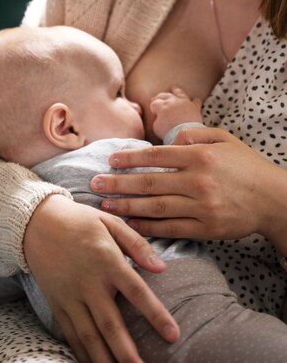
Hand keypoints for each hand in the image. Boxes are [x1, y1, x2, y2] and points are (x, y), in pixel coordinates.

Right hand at [23, 195, 179, 362]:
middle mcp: (88, 282)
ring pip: (89, 336)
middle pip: (111, 324)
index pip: (136, 291)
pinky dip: (82, 353)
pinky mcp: (56, 303)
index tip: (173, 334)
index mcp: (106, 259)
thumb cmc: (79, 220)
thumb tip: (161, 268)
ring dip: (105, 360)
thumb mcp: (110, 221)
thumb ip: (136, 243)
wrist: (36, 222)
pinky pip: (71, 334)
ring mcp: (70, 295)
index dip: (155, 314)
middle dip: (127, 352)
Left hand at [90, 127, 283, 242]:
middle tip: (94, 185)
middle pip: (149, 183)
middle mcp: (198, 181)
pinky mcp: (207, 229)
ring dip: (127, 208)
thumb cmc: (246, 165)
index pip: (156, 157)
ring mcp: (202, 207)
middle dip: (118, 185)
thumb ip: (194, 135)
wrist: (274, 199)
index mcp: (200, 156)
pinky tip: (131, 225)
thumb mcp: (224, 138)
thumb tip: (168, 141)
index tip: (110, 160)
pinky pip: (171, 229)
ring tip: (105, 206)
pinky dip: (149, 228)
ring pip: (156, 208)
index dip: (130, 158)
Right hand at [150, 86, 202, 140]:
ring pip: (179, 92)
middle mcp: (173, 101)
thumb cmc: (170, 132)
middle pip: (164, 95)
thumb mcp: (156, 127)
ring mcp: (184, 102)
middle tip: (157, 99)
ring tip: (173, 88)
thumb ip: (156, 119)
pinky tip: (194, 100)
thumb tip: (159, 118)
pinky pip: (196, 101)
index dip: (153, 108)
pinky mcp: (194, 107)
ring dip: (175, 90)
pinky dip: (194, 101)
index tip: (154, 112)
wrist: (185, 135)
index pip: (154, 103)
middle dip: (159, 97)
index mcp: (162, 106)